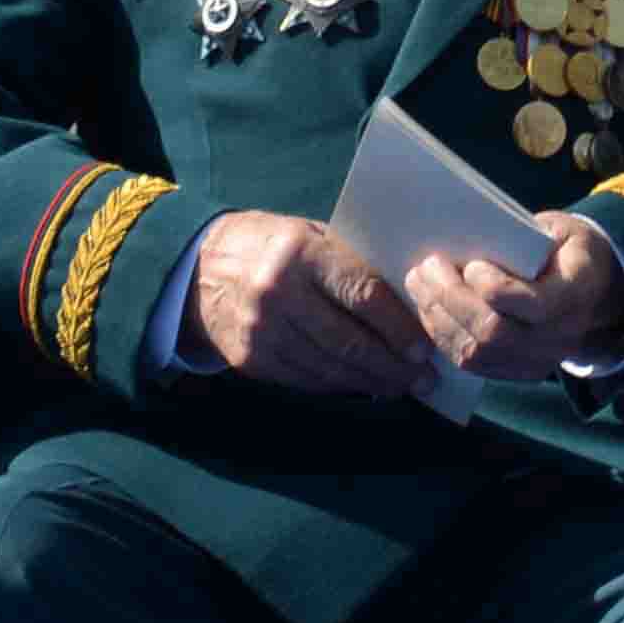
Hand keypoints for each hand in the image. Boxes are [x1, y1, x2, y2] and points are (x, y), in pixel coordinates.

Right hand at [179, 210, 438, 397]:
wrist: (200, 268)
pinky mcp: (249, 359)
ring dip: (370, 382)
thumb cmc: (271, 245)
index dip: (398, 327)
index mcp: (301, 252)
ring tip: (399, 386)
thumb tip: (407, 305)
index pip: (362, 295)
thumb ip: (352, 264)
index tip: (424, 348)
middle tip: (422, 379)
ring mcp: (260, 330)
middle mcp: (278, 292)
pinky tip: (361, 385)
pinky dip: (339, 385)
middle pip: (349, 340)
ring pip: (329, 368)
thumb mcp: (310, 235)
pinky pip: (305, 380)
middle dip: (392, 365)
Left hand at [407, 211, 623, 381]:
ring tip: (419, 283)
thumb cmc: (565, 248)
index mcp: (575, 294)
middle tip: (426, 267)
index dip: (494, 287)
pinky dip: (442, 336)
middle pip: (494, 332)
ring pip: (476, 351)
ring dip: (438, 317)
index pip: (532, 305)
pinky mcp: (518, 372)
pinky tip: (428, 309)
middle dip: (450, 299)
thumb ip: (522, 236)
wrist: (595, 288)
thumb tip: (464, 230)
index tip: (472, 264)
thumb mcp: (557, 230)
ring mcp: (539, 361)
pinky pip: (472, 363)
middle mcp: (560, 337)